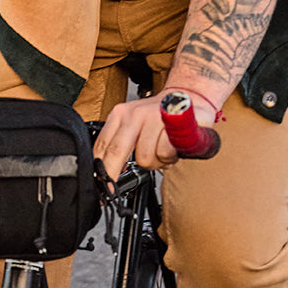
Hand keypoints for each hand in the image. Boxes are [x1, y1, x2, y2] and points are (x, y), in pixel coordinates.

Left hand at [92, 92, 217, 184]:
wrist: (189, 98)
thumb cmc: (160, 118)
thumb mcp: (133, 127)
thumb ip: (118, 147)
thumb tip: (105, 173)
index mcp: (120, 115)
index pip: (102, 146)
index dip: (98, 170)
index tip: (98, 186)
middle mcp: (134, 114)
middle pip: (116, 152)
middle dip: (112, 174)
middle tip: (111, 189)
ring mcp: (153, 117)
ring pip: (143, 158)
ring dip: (153, 163)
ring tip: (159, 153)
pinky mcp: (172, 124)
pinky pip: (163, 154)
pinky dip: (168, 158)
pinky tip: (170, 149)